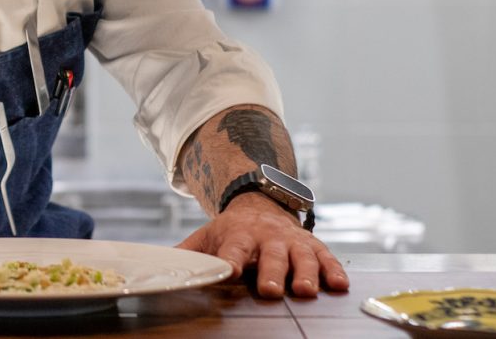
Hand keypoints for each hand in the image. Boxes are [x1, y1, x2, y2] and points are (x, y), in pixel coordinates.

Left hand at [177, 192, 348, 298]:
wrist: (260, 204)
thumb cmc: (231, 231)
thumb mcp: (206, 237)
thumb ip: (186, 254)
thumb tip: (156, 267)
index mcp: (238, 235)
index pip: (232, 248)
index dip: (230, 259)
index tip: (228, 270)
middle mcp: (267, 237)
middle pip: (270, 255)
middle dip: (270, 272)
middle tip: (270, 289)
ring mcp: (292, 240)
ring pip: (301, 256)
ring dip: (304, 273)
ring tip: (305, 290)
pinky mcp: (313, 245)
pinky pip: (326, 257)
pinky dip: (333, 270)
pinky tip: (339, 285)